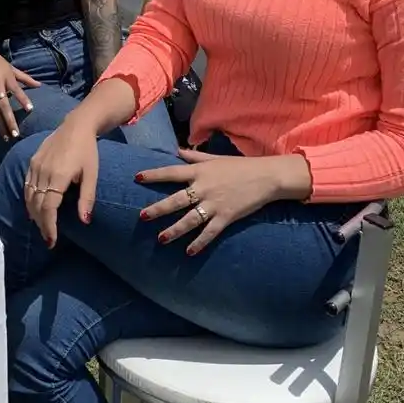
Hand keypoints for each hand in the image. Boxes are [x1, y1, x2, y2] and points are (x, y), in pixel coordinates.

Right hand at [0, 39, 40, 139]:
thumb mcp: (10, 66)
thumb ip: (24, 77)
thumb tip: (39, 85)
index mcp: (6, 77)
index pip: (16, 90)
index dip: (23, 99)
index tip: (30, 109)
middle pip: (4, 106)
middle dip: (9, 121)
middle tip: (15, 134)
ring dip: (0, 124)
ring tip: (6, 136)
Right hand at [23, 121, 99, 247]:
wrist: (76, 125)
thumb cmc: (87, 150)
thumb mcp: (92, 174)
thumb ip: (87, 198)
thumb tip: (84, 221)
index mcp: (58, 176)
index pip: (48, 208)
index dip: (49, 226)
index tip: (52, 241)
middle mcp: (43, 172)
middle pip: (37, 205)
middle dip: (41, 224)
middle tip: (48, 239)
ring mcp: (35, 166)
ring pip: (29, 196)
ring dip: (34, 214)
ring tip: (42, 227)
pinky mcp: (32, 162)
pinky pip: (27, 185)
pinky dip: (29, 200)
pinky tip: (34, 208)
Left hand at [137, 151, 308, 255]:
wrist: (266, 177)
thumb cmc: (239, 166)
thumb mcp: (215, 158)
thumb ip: (194, 156)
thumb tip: (177, 150)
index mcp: (200, 171)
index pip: (172, 172)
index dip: (154, 175)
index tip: (137, 178)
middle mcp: (204, 188)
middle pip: (176, 200)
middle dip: (159, 209)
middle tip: (142, 216)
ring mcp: (215, 204)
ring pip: (190, 219)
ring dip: (174, 230)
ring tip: (160, 239)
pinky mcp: (226, 217)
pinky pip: (209, 232)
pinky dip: (199, 243)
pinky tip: (189, 252)